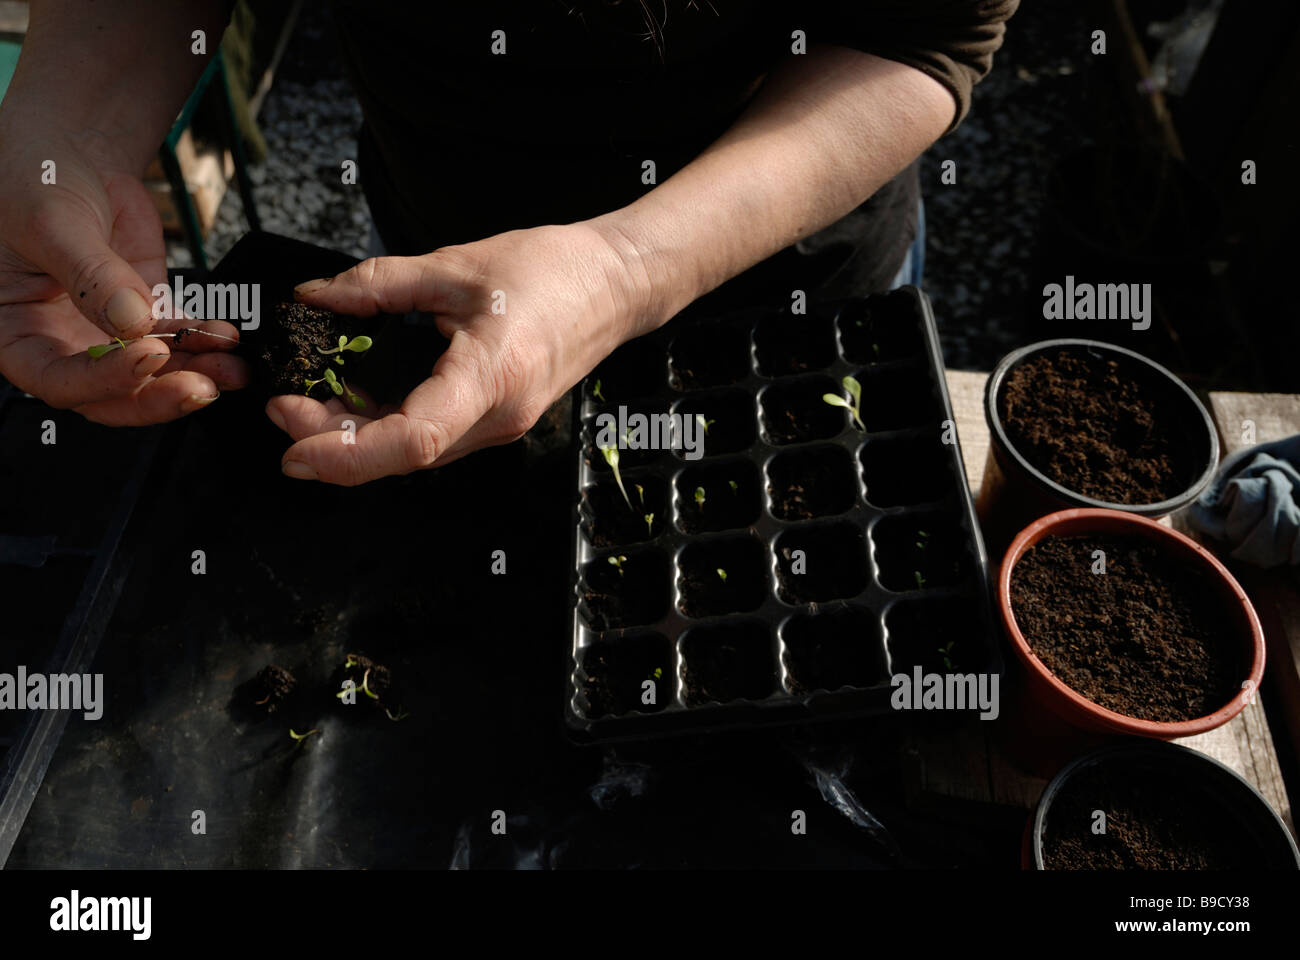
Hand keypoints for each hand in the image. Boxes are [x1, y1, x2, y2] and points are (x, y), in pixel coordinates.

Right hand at [0, 131, 245, 423]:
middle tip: (202, 388)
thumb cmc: (31, 181)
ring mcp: (107, 332)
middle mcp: (60, 343)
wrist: (69, 151)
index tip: (148, 356)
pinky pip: (179, 338)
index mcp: (15, 334)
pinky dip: (206, 340)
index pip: (58, 381)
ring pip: (154, 372)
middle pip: (112, 393)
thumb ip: (91, 275)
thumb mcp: (51, 223)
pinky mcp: (147, 312)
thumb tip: (132, 322)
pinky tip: (229, 334)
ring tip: (233, 368)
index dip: (104, 380)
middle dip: (160, 395)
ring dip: (197, 372)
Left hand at [267, 222, 651, 484]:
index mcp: (491, 378)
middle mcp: (497, 417)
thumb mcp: (455, 264)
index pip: (413, 440)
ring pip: (416, 452)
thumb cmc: (552, 271)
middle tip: (283, 405)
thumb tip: (317, 297)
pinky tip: (356, 398)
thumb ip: (378, 284)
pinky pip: (433, 436)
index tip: (295, 445)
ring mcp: (500, 425)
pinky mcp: (497, 418)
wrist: (615, 285)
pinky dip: (387, 426)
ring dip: (357, 437)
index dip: (347, 454)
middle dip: (334, 441)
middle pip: (404, 455)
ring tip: (309, 399)